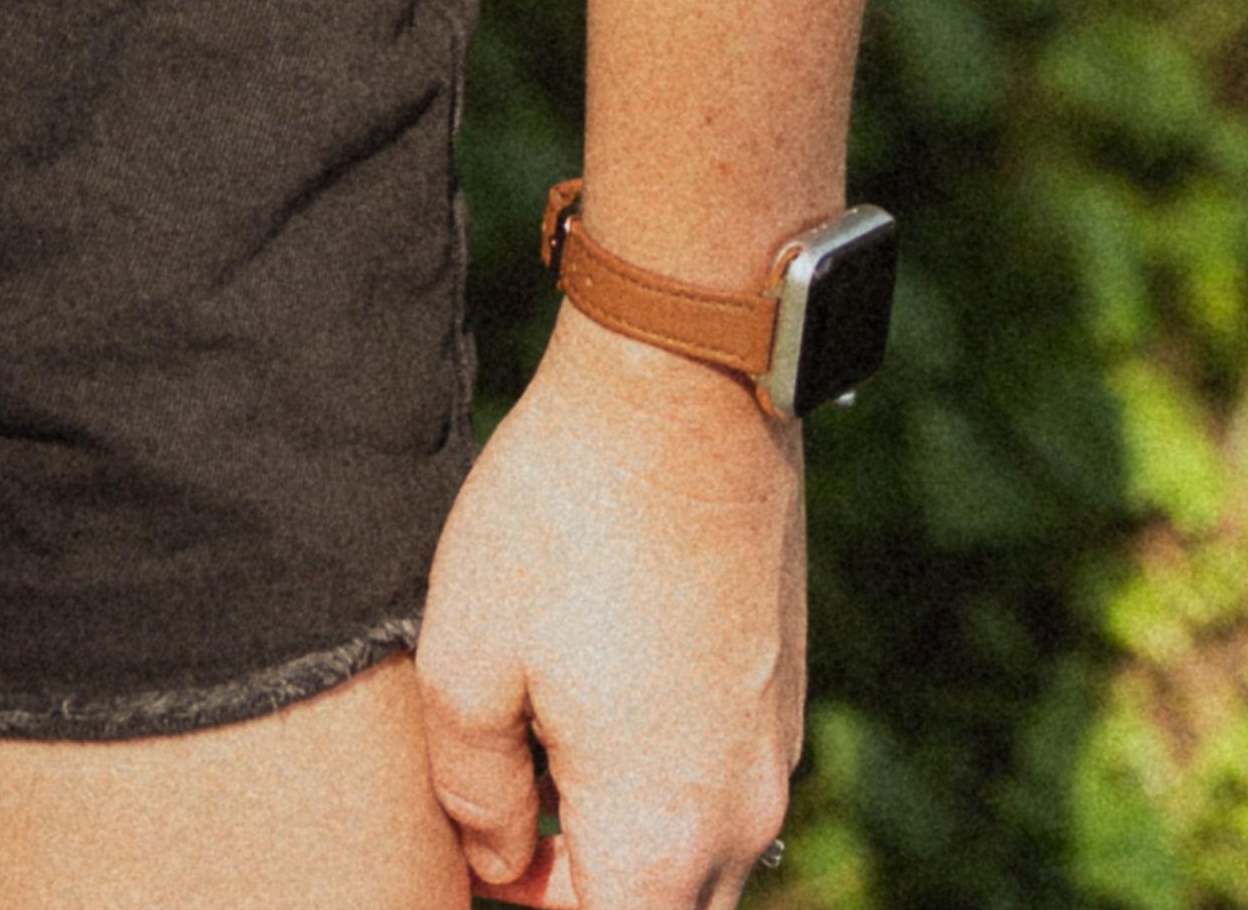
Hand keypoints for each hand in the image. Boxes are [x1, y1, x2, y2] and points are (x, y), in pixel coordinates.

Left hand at [413, 319, 815, 905]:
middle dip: (579, 883)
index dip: (519, 897)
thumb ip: (472, 794)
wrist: (682, 389)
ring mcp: (774, 753)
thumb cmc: (562, 517)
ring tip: (550, 740)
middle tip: (510, 803)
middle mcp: (742, 815)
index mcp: (662, 834)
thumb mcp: (465, 657)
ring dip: (623, 834)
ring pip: (697, 858)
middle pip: (655, 908)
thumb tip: (496, 857)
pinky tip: (603, 690)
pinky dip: (664, 779)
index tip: (478, 832)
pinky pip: (722, 786)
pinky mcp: (782, 692)